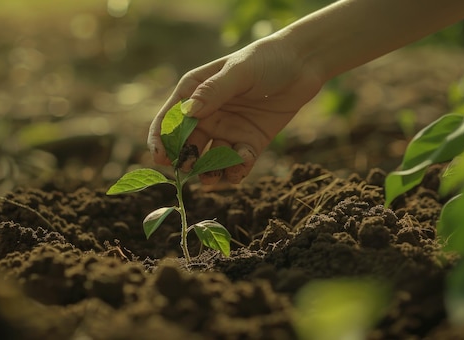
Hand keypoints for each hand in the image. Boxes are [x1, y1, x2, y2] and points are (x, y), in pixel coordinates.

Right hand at [148, 35, 323, 184]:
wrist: (303, 64)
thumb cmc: (267, 59)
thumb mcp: (239, 71)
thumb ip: (213, 92)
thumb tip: (187, 113)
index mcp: (194, 92)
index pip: (168, 120)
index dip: (160, 140)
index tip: (160, 159)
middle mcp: (207, 115)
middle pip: (187, 145)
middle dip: (186, 161)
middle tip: (191, 169)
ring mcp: (227, 130)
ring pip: (210, 160)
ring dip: (210, 172)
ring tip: (215, 176)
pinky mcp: (249, 143)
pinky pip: (236, 164)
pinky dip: (237, 169)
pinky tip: (243, 162)